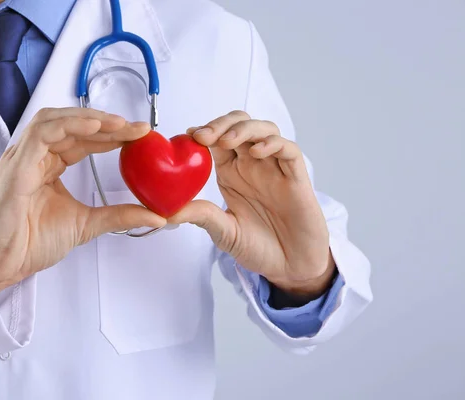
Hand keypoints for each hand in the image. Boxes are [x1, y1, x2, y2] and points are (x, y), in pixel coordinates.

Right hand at [0, 108, 165, 292]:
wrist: (7, 263)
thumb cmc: (34, 242)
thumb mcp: (88, 224)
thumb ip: (119, 215)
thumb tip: (156, 216)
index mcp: (49, 164)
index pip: (84, 139)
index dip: (112, 134)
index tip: (141, 135)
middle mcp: (36, 155)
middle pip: (72, 125)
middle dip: (106, 123)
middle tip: (137, 128)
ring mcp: (23, 158)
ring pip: (55, 121)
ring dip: (88, 118)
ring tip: (119, 124)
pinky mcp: (15, 166)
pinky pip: (41, 135)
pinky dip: (67, 126)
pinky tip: (94, 126)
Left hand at [170, 111, 334, 298]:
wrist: (290, 266)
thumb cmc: (259, 247)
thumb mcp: (223, 232)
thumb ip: (202, 216)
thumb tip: (168, 211)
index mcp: (231, 172)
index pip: (216, 139)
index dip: (204, 132)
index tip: (189, 135)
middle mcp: (252, 165)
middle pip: (238, 125)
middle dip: (220, 124)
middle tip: (204, 136)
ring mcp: (275, 168)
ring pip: (264, 129)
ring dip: (244, 129)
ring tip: (227, 141)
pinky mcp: (296, 176)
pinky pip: (288, 149)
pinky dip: (272, 144)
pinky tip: (256, 153)